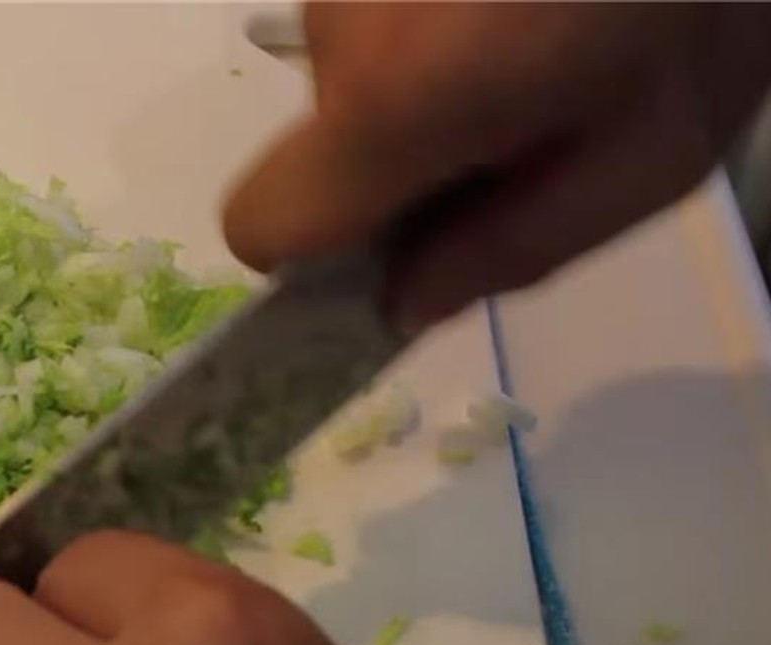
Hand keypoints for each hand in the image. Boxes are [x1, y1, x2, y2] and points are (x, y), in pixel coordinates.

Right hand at [223, 2, 770, 329]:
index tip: (390, 251)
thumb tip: (405, 303)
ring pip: (356, 68)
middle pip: (323, 142)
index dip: (312, 261)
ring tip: (536, 37)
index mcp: (392, 102)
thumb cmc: (693, 4)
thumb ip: (512, 251)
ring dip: (427, 80)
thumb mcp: (648, 158)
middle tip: (521, 124)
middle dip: (402, 158)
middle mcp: (340, 23)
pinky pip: (381, 11)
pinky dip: (438, 22)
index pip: (263, 223)